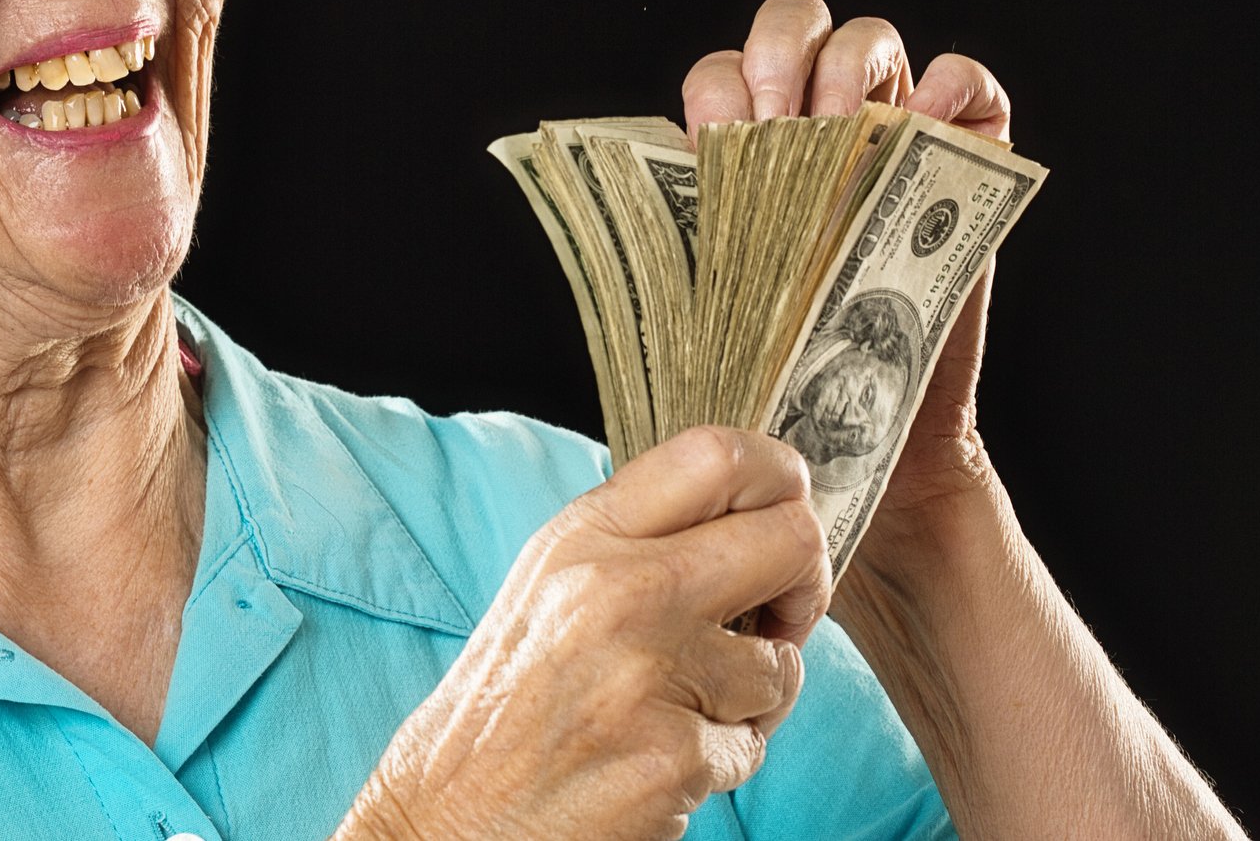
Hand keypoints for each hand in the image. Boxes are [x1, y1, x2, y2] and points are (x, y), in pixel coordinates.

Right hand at [336, 428, 829, 840]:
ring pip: (782, 663)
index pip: (717, 453)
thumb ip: (639, 538)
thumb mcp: (552, 583)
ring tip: (683, 710)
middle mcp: (617, 589)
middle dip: (806, 581)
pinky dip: (720, 761)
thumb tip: (756, 514)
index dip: (781, 476)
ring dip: (754, 697)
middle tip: (779, 616)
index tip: (786, 514)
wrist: (453, 811)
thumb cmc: (510, 701)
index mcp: (585, 535)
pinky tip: (660, 759)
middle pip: (788, 538)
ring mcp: (649, 673)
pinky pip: (752, 747)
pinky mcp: (673, 757)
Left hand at [678, 0, 1012, 563]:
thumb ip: (679, 244)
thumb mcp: (709, 301)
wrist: (855, 436)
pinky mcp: (964, 159)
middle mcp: (814, 129)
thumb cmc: (767, 373)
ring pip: (872, 40)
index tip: (722, 139)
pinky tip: (929, 118)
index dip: (722, 88)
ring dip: (852, 66)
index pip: (724, 73)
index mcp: (742, 152)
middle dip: (782, 50)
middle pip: (795, 26)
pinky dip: (955, 84)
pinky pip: (971, 86)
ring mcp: (891, 134)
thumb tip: (617, 212)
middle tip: (779, 120)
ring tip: (843, 129)